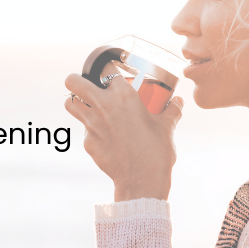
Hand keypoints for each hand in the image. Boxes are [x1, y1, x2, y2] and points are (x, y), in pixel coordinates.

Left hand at [64, 62, 183, 201]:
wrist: (141, 181)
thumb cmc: (156, 151)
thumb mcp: (167, 127)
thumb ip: (172, 110)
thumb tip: (178, 101)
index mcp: (123, 96)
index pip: (106, 67)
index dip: (107, 66)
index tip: (110, 71)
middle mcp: (103, 105)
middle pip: (73, 82)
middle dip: (76, 80)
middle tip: (86, 85)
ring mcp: (91, 124)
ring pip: (70, 104)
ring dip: (76, 102)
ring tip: (87, 105)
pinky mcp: (87, 141)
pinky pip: (84, 129)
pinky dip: (91, 129)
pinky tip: (105, 136)